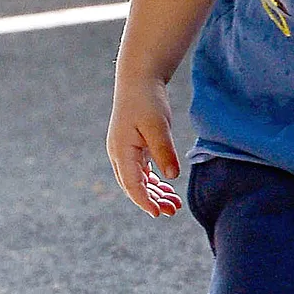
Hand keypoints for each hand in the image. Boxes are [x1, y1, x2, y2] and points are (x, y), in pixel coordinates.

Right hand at [106, 76, 182, 216]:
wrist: (139, 80)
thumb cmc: (147, 100)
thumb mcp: (158, 125)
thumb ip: (164, 150)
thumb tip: (171, 176)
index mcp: (122, 151)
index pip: (131, 184)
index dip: (144, 201)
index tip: (159, 213)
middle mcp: (120, 154)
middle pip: (134, 186)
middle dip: (153, 201)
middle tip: (173, 210)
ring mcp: (125, 151)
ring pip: (138, 180)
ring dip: (154, 193)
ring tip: (174, 203)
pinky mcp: (133, 147)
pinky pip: (141, 171)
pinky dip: (153, 181)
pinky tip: (166, 188)